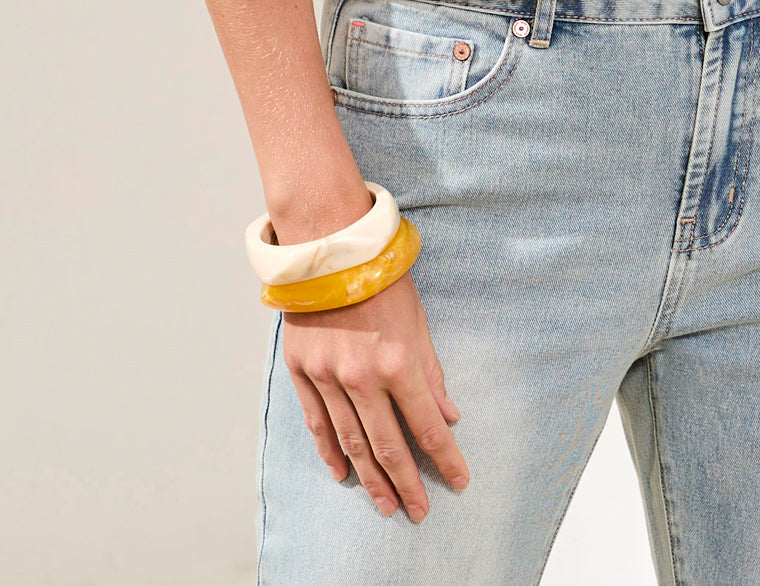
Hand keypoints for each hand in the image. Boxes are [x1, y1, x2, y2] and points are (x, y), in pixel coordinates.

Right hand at [283, 269, 469, 520]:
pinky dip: (330, 451)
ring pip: (351, 441)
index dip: (444, 458)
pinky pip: (317, 422)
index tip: (457, 481)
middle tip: (418, 511)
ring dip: (370, 478)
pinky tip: (342, 473)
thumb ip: (431, 372)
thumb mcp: (417, 322)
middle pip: (387, 445)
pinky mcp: (302, 370)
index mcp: (398, 361)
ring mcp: (327, 375)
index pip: (427, 425)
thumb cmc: (381, 279)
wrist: (329, 248)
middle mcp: (362, 375)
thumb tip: (448, 415)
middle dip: (406, 482)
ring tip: (385, 505)